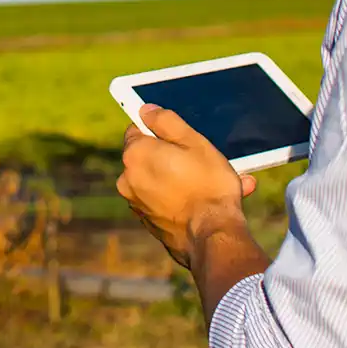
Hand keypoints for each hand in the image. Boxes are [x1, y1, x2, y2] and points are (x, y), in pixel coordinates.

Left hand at [116, 104, 257, 269]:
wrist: (211, 236)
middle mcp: (127, 179)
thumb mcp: (194, 142)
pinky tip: (209, 202)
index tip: (178, 137)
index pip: (138, 129)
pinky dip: (181, 198)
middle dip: (176, 157)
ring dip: (184, 179)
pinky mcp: (148, 221)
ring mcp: (136, 203)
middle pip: (150, 157)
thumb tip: (146, 110)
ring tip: (219, 184)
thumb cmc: (207, 186)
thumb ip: (166, 122)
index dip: (159, 130)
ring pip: (160, 180)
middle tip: (206, 161)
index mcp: (135, 155)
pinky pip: (164, 200)